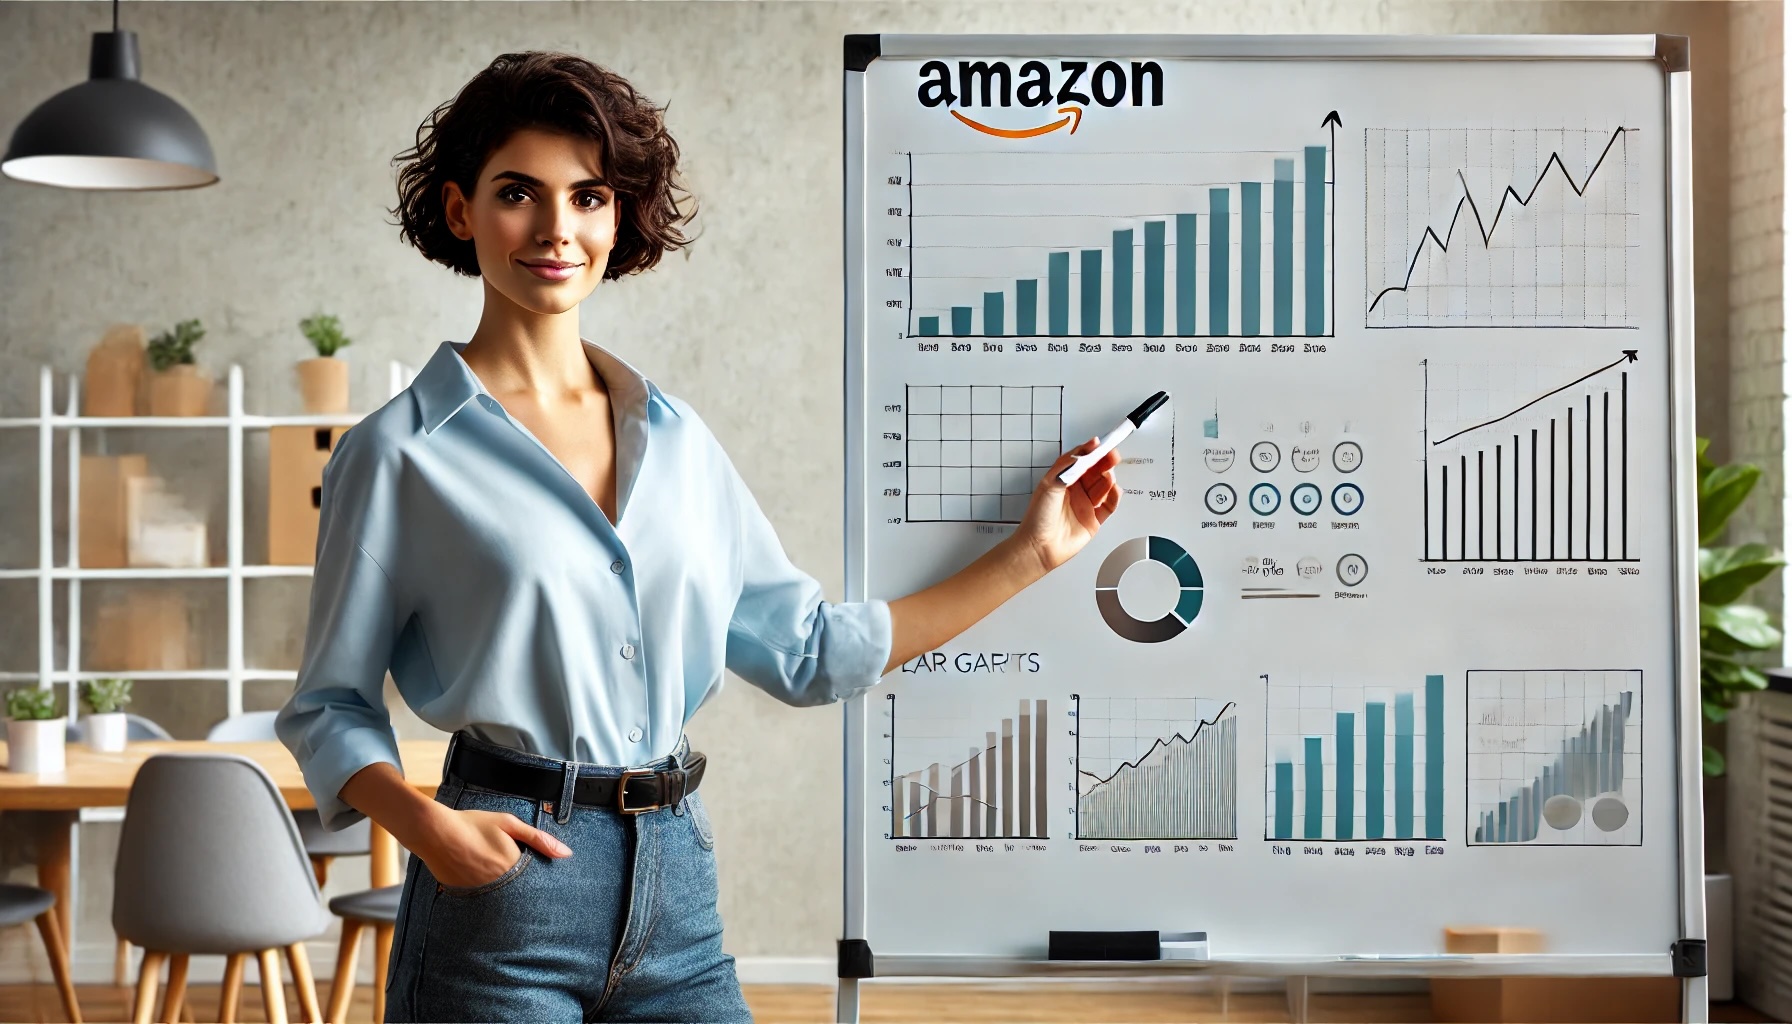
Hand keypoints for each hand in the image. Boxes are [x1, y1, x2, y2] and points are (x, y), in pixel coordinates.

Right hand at [419, 805, 570, 888]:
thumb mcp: (509, 824)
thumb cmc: (473, 824)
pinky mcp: (464, 895)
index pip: (535, 883)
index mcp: (512, 866)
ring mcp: (480, 892)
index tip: (545, 885)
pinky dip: (484, 894)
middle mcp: (498, 883)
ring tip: (497, 880)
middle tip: (517, 881)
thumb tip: (567, 854)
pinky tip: (479, 880)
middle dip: (522, 890)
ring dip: (504, 892)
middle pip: (518, 893)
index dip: (540, 884)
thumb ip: (538, 840)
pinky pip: (481, 899)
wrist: (435, 832)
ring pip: (500, 899)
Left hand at [1011, 438, 1120, 576]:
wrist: (1039, 547)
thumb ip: (1066, 469)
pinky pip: (1109, 506)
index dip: (1090, 451)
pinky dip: (1114, 497)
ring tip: (1109, 475)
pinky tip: (1115, 491)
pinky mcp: (1093, 520)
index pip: (1080, 461)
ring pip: (1103, 486)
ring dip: (1108, 479)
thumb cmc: (1037, 519)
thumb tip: (1080, 455)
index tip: (1100, 444)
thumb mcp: (1049, 487)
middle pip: (1094, 471)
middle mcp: (1074, 491)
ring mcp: (1084, 505)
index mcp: (1062, 480)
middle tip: (1112, 455)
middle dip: (1104, 462)